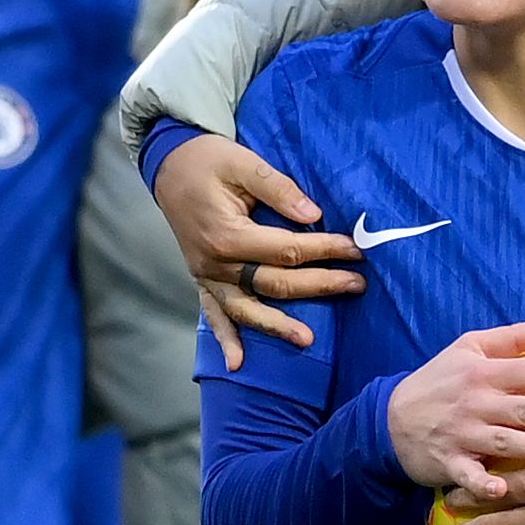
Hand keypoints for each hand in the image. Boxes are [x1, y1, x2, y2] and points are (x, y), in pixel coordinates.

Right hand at [156, 134, 362, 368]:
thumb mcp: (244, 163)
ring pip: (247, 309)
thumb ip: (279, 189)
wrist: (167, 165)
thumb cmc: (208, 160)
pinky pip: (213, 315)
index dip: (324, 249)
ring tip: (308, 341)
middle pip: (274, 283)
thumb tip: (313, 216)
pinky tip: (237, 364)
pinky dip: (224, 340)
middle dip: (319, 284)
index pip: (287, 250)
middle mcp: (216, 263)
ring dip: (277, 326)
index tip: (354, 249)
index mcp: (228, 235)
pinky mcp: (201, 279)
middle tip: (357, 285)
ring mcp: (207, 276)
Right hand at [389, 322, 524, 495]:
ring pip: (503, 441)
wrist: (390, 417)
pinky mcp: (448, 461)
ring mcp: (462, 433)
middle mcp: (476, 402)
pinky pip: (466, 474)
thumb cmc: (439, 380)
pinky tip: (499, 490)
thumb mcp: (469, 348)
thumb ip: (515, 337)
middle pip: (524, 407)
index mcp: (485, 372)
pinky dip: (480, 483)